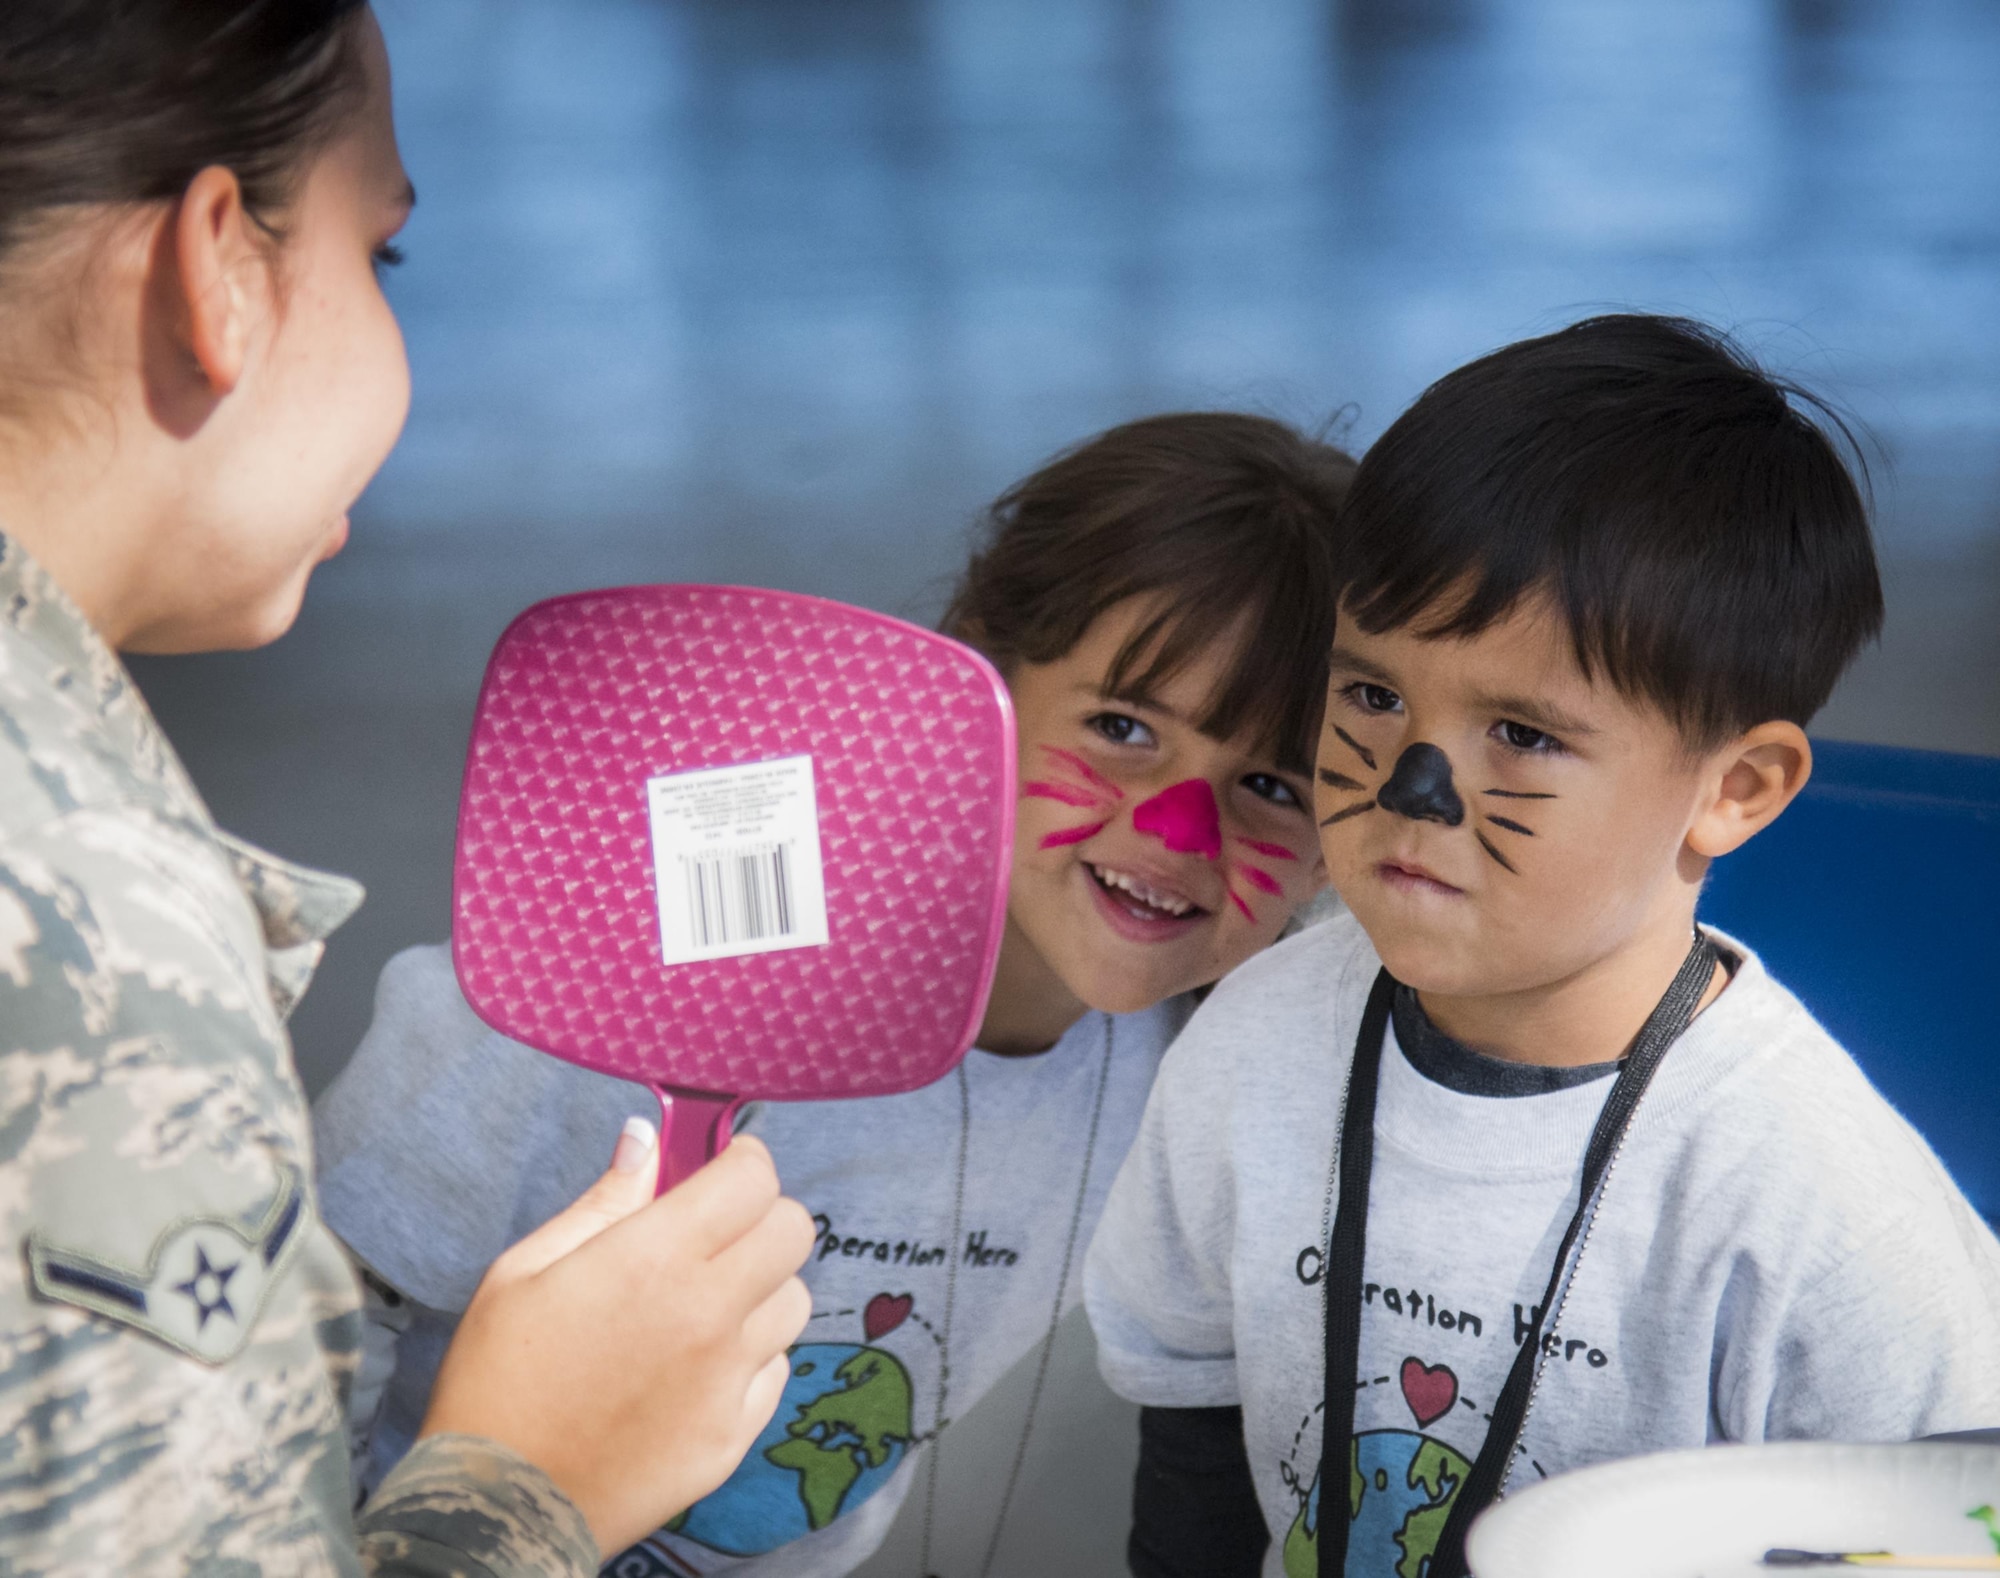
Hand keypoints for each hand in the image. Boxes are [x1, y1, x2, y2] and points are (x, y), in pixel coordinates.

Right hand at [420, 1123, 814, 1555]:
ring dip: (763, 1287)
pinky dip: (753, 1355)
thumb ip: (603, 1201)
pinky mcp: (736, 1434)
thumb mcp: (525, 1271)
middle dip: (762, 1215)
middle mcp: (709, 1313)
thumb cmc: (497, 1380)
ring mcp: (730, 1379)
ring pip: (794, 1300)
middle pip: (793, 1231)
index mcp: (655, 1260)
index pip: (753, 1180)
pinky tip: (702, 1364)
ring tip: (708, 1302)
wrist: (498, 1507)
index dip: (744, 1161)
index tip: (726, 1166)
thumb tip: (646, 1138)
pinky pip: (777, 1368)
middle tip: (720, 1229)